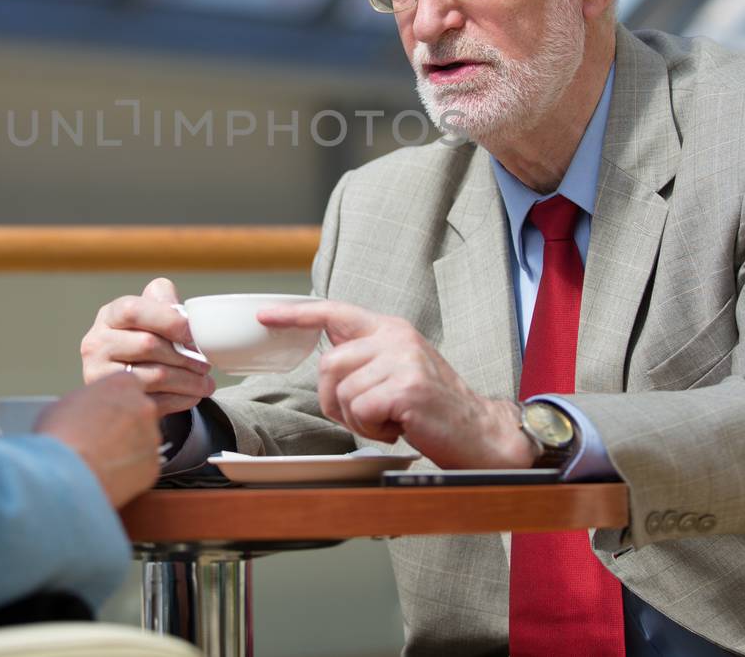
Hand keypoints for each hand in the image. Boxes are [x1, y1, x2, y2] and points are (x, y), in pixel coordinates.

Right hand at [36, 372, 160, 507]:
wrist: (66, 473)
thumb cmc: (60, 436)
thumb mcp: (65, 403)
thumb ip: (87, 401)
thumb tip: (84, 411)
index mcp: (122, 384)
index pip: (129, 385)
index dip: (115, 401)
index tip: (105, 412)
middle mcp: (143, 406)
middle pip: (139, 412)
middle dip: (124, 425)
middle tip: (101, 438)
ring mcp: (151, 436)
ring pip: (143, 440)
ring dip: (128, 448)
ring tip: (101, 460)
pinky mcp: (153, 465)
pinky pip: (143, 466)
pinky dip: (130, 471)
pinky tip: (108, 474)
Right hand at [81, 277, 214, 416]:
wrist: (115, 392)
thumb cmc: (138, 346)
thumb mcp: (146, 317)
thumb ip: (162, 302)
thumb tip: (181, 314)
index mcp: (108, 317)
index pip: (133, 310)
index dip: (167, 319)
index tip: (191, 332)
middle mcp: (96, 345)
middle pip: (148, 344)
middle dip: (184, 355)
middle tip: (205, 363)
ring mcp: (102, 376)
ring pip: (156, 375)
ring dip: (189, 380)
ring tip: (205, 382)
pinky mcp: (115, 404)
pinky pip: (156, 401)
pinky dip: (181, 399)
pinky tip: (191, 395)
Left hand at [258, 301, 535, 468]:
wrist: (478, 432)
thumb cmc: (433, 407)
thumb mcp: (398, 368)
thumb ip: (365, 355)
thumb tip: (326, 355)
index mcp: (389, 329)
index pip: (334, 312)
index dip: (296, 314)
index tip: (265, 317)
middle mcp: (395, 337)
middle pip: (328, 364)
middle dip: (333, 399)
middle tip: (365, 415)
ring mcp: (402, 359)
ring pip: (342, 392)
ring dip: (357, 418)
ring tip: (388, 420)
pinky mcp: (406, 387)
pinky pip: (360, 411)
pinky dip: (372, 429)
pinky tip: (398, 427)